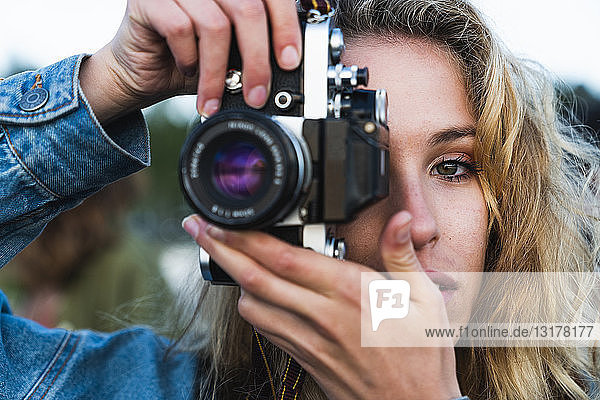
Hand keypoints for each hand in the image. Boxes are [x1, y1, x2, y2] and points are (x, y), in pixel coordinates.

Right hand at [80, 0, 301, 122]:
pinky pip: (180, 28)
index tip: (290, 61)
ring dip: (218, 72)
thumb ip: (255, 51)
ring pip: (215, 25)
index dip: (285, 27)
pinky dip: (189, 58)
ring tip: (214, 97)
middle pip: (248, 9)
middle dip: (256, 60)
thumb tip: (287, 66)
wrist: (142, 72)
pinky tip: (187, 69)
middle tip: (257, 94)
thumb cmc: (189, 59)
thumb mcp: (231, 55)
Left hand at [182, 212, 461, 399]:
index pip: (283, 257)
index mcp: (349, 292)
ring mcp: (308, 340)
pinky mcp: (304, 358)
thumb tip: (401, 220)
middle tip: (196, 228)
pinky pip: (265, 329)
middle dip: (220, 249)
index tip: (220, 220)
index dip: (244, 237)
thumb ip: (403, 255)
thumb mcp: (426, 300)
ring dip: (231, 278)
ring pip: (252, 306)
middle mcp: (321, 314)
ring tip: (221, 254)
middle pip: (254, 277)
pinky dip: (250, 306)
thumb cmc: (422, 356)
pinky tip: (251, 293)